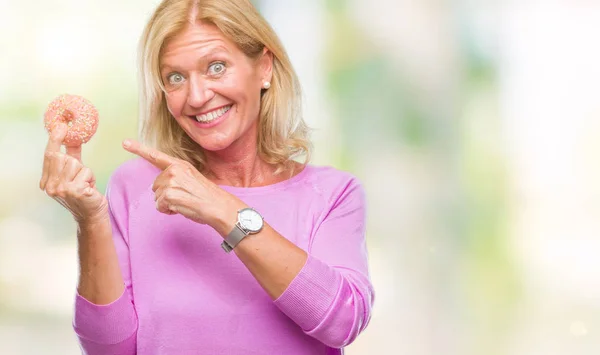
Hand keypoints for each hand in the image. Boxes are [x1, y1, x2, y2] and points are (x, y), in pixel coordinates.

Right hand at [39, 123, 107, 225]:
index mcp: (47, 180)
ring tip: (85, 185)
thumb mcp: (75, 173)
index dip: (55, 139)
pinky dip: (91, 179)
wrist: (91, 214)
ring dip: (86, 173)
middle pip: (64, 157)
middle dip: (77, 164)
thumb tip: (72, 137)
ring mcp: (61, 189)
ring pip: (76, 164)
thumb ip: (71, 156)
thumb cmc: (84, 192)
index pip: (49, 155)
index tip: (61, 126)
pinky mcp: (74, 191)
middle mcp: (50, 185)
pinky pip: (87, 173)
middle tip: (81, 178)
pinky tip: (89, 190)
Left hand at [122, 139, 241, 232]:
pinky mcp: (169, 195)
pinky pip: (160, 207)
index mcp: (180, 165)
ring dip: (167, 204)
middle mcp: (174, 170)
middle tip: (183, 198)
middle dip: (165, 195)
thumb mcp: (192, 179)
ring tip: (185, 203)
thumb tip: (158, 188)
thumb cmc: (207, 197)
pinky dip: (168, 211)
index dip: (138, 149)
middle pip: (155, 186)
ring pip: (157, 197)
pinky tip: (182, 208)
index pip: (156, 156)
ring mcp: (171, 182)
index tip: (125, 143)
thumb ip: (175, 178)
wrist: (219, 206)